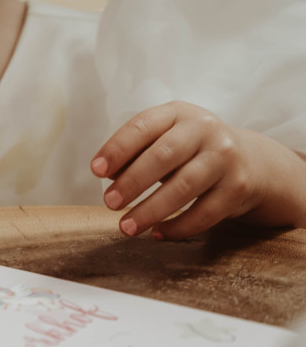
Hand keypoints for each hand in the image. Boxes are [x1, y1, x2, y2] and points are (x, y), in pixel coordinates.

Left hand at [91, 103, 305, 238]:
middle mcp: (205, 130)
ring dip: (151, 210)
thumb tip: (108, 175)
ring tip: (127, 226)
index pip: (143, 125)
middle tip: (109, 202)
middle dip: (133, 181)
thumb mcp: (165, 141)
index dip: (117, 148)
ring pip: (184, 186)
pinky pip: (205, 212)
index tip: (96, 171)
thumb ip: (136, 153)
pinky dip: (178, 227)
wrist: (250, 162)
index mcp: (179, 112)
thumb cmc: (191, 152)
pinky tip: (157, 233)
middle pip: (164, 155)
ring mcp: (225, 158)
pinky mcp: (239, 187)